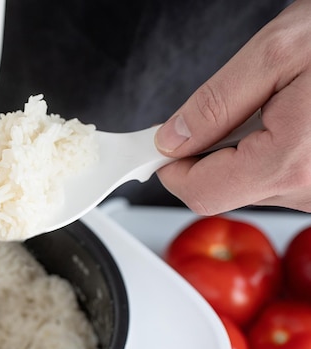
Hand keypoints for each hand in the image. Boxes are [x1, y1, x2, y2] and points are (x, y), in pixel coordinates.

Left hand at [154, 0, 310, 214]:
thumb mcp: (277, 53)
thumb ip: (215, 104)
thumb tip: (172, 140)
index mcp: (288, 162)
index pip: (199, 193)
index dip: (170, 170)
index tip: (156, 148)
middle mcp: (309, 189)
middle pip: (223, 190)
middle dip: (206, 155)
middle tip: (212, 115)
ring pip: (250, 185)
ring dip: (240, 151)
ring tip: (271, 107)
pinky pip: (280, 178)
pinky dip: (268, 153)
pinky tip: (288, 120)